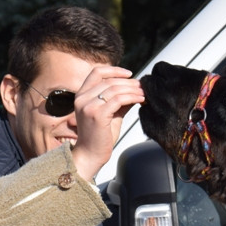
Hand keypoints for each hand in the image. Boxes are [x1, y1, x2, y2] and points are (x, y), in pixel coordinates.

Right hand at [71, 65, 143, 180]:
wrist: (91, 155)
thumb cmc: (100, 137)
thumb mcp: (110, 113)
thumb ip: (118, 100)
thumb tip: (135, 89)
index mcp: (81, 95)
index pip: (97, 72)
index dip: (114, 70)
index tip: (129, 74)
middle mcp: (81, 98)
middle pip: (109, 81)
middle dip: (129, 82)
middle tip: (143, 86)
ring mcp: (88, 106)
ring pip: (115, 89)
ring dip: (132, 89)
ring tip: (144, 93)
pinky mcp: (97, 114)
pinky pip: (118, 100)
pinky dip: (131, 97)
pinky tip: (140, 100)